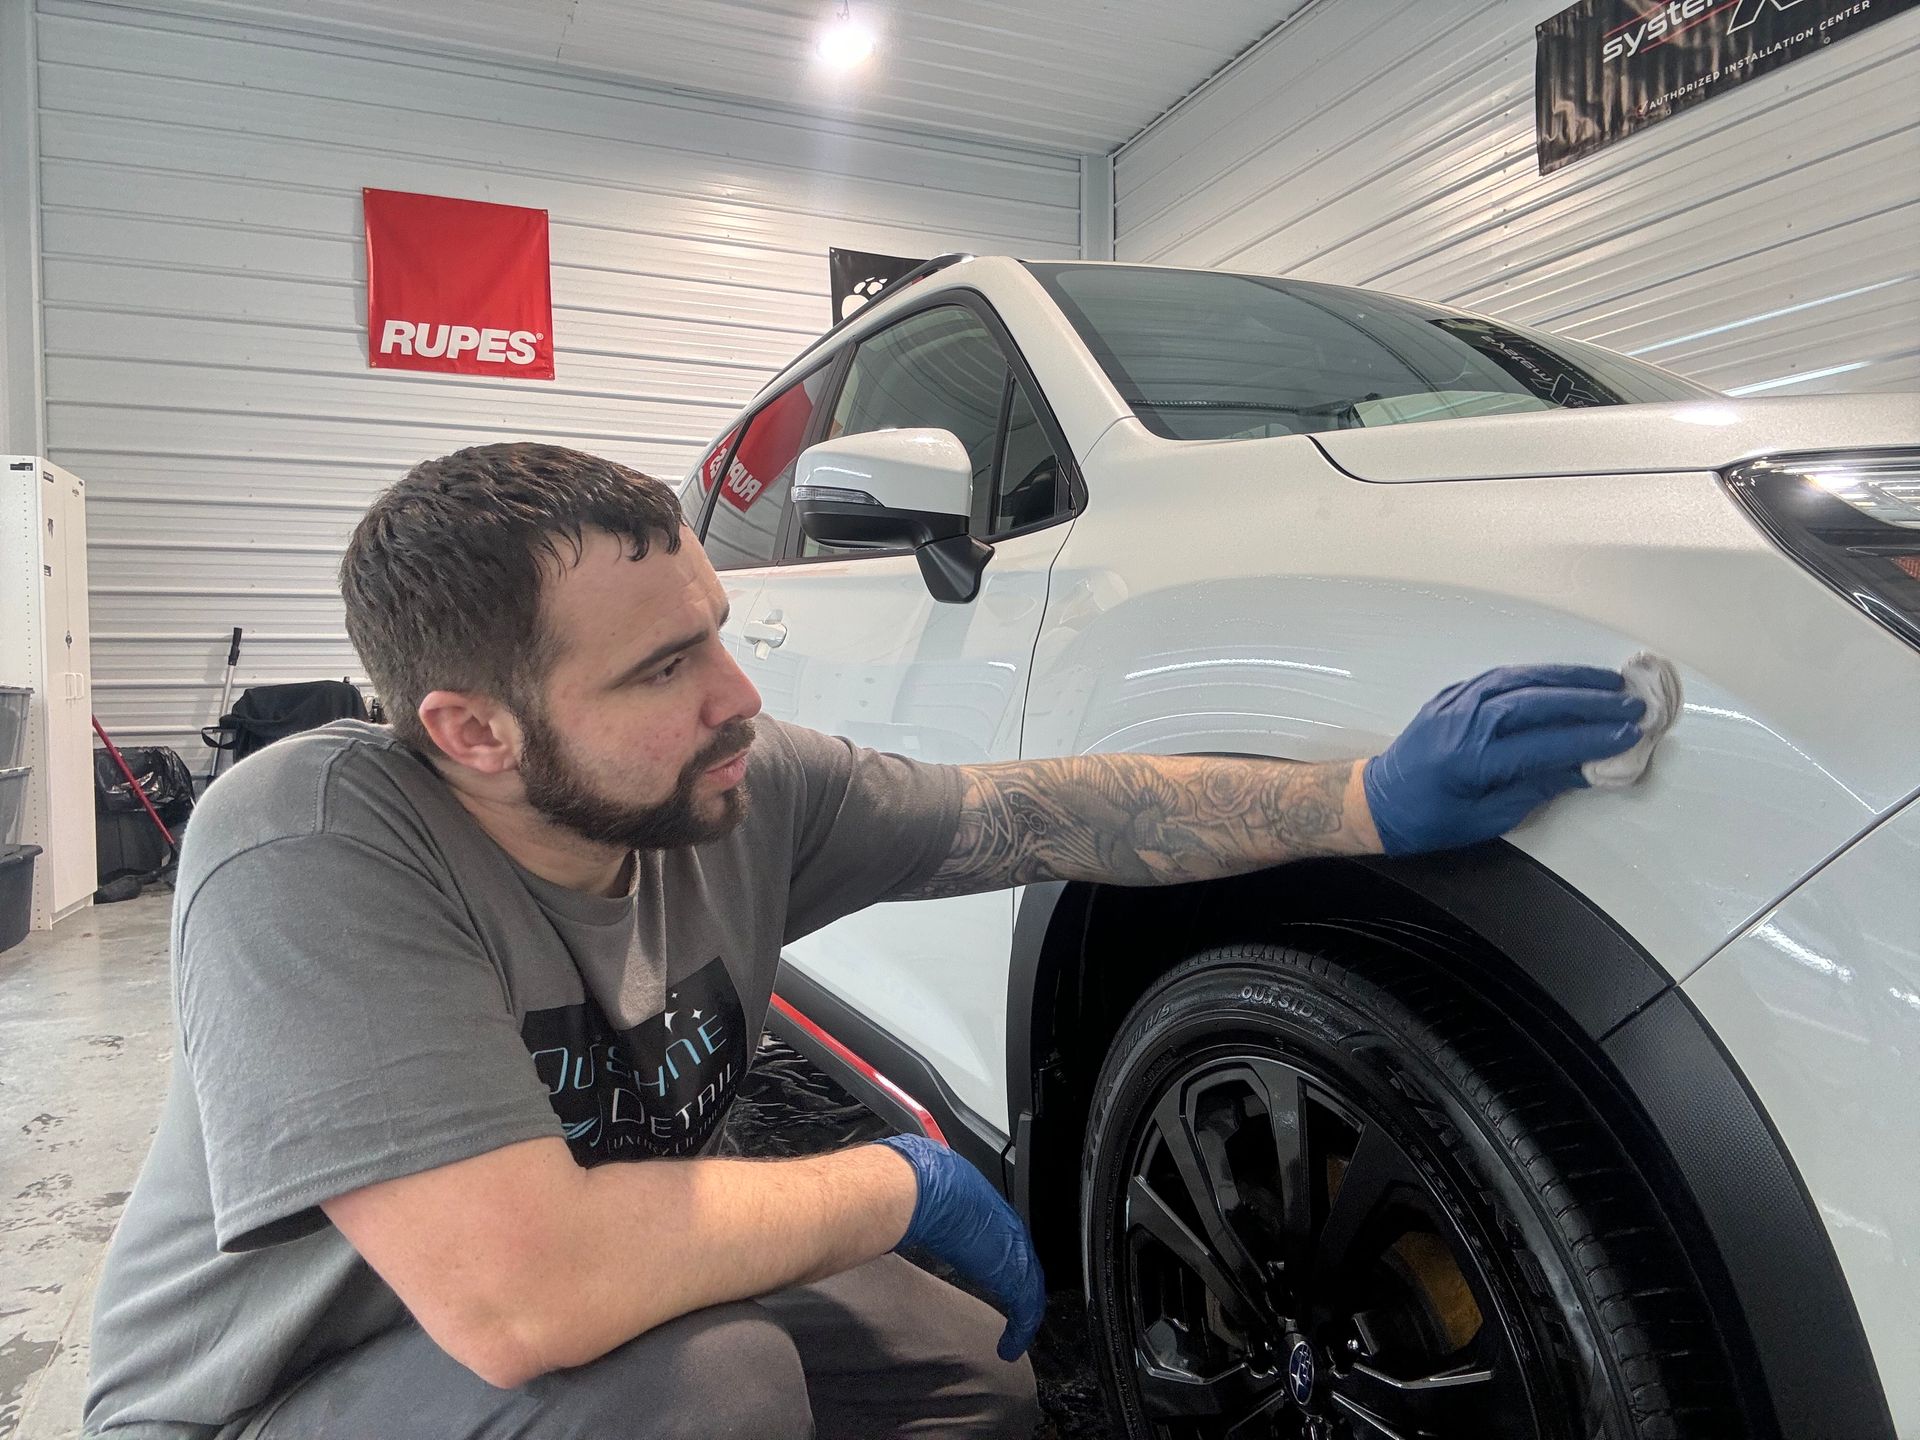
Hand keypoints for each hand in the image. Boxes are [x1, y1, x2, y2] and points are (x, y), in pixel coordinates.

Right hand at [876, 1134, 1045, 1360]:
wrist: (925, 1190)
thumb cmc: (920, 1185)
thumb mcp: (929, 1194)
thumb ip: (929, 1203)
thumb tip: (909, 1203)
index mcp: (990, 1208)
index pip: (1009, 1240)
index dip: (1007, 1260)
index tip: (999, 1276)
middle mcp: (1008, 1228)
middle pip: (1026, 1264)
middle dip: (1023, 1288)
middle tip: (1017, 1312)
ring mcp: (1013, 1251)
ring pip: (1030, 1288)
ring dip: (1024, 1314)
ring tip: (1016, 1335)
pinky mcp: (1012, 1276)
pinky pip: (1026, 1310)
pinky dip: (1021, 1332)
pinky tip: (1010, 1347)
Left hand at [1363, 664, 1644, 855]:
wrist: (1377, 802)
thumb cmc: (1429, 819)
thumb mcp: (1488, 819)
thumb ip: (1537, 789)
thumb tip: (1586, 768)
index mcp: (1472, 759)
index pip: (1546, 742)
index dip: (1591, 738)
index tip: (1629, 735)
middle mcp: (1465, 722)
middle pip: (1538, 702)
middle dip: (1590, 702)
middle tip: (1632, 705)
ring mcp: (1457, 703)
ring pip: (1522, 680)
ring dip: (1569, 679)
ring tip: (1610, 684)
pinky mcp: (1453, 695)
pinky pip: (1502, 676)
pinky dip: (1538, 675)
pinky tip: (1565, 678)